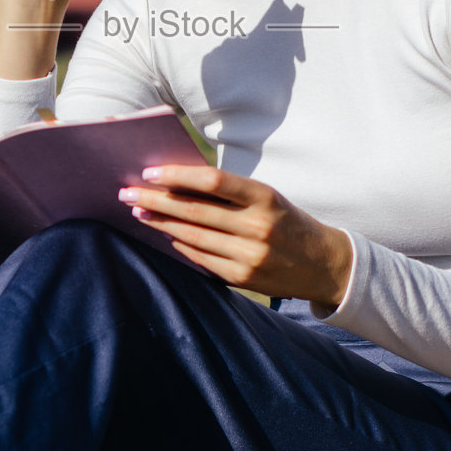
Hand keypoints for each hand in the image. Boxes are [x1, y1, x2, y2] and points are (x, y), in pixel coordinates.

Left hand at [119, 164, 352, 306]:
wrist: (323, 264)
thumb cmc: (287, 221)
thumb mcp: (267, 198)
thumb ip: (229, 192)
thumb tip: (178, 182)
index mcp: (264, 197)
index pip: (213, 180)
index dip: (178, 175)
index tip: (150, 172)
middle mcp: (257, 226)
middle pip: (195, 210)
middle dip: (156, 201)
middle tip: (127, 193)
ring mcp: (250, 255)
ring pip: (193, 236)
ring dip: (161, 224)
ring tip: (139, 212)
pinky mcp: (243, 278)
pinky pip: (201, 259)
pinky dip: (180, 245)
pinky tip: (165, 235)